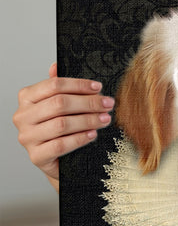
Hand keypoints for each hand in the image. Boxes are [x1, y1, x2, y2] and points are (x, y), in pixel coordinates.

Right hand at [13, 63, 113, 186]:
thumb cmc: (59, 130)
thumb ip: (58, 87)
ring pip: (62, 124)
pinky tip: (93, 134)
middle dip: (88, 103)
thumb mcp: (59, 106)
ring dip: (88, 120)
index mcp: (27, 98)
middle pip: (59, 104)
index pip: (54, 85)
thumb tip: (56, 65)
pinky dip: (80, 138)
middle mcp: (22, 116)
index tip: (98, 87)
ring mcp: (27, 137)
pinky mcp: (36, 156)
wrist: (57, 161)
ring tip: (105, 119)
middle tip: (108, 104)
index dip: (79, 85)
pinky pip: (61, 144)